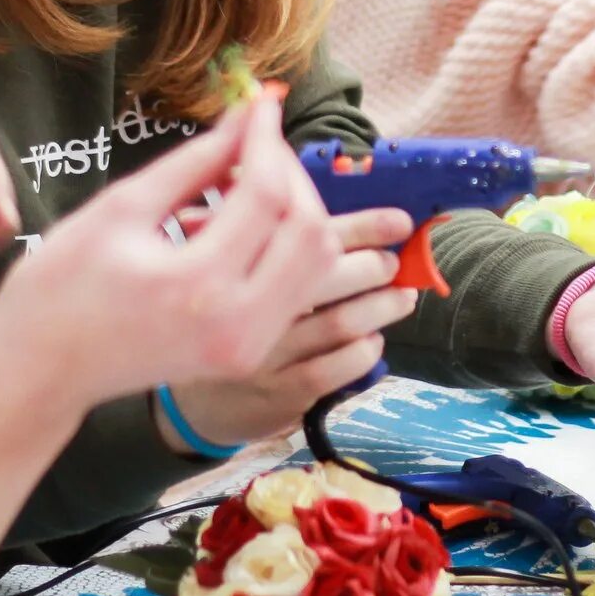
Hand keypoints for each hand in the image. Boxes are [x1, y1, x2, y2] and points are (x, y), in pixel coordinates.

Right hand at [0, 98, 344, 410]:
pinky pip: (299, 286)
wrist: (42, 369)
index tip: (260, 102)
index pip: (266, 196)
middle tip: (254, 141)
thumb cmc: (60, 285)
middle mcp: (237, 325)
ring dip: (296, 209)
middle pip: (309, 229)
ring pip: (317, 260)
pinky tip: (241, 223)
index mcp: (197, 286)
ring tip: (247, 181)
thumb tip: (245, 117)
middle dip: (291, 172)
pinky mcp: (250, 355)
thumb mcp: (121, 207)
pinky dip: (285, 244)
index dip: (267, 139)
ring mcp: (249, 347)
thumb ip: (194, 161)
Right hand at [159, 209, 418, 449]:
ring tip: (402, 297)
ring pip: (340, 324)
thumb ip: (265, 232)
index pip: (307, 234)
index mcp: (239, 263)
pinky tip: (372, 341)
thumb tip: (311, 196)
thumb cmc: (220, 318)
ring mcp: (268, 354)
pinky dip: (363, 352)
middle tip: (393, 263)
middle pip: (326, 275)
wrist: (192, 400)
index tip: (401, 222)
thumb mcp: (226, 268)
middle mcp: (251, 307)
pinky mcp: (281, 394)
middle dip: (373, 265)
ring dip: (381, 307)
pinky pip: (335, 369)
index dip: (363, 226)